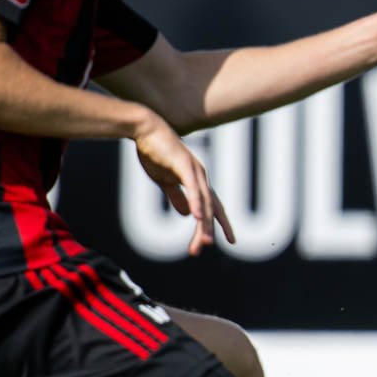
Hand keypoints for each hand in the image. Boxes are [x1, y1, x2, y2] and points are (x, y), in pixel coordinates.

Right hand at [132, 111, 235, 255]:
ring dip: (204, 223)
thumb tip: (187, 214)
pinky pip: (192, 188)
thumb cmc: (154, 152)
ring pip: (203, 202)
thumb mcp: (165, 181)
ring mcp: (195, 170)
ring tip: (205, 242)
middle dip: (208, 230)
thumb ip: (176, 197)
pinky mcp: (184, 164)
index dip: (221, 223)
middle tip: (204, 248)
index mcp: (197, 181)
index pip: (214, 206)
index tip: (231, 240)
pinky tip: (197, 218)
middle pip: (210, 208)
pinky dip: (196, 203)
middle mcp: (201, 177)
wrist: (145, 129)